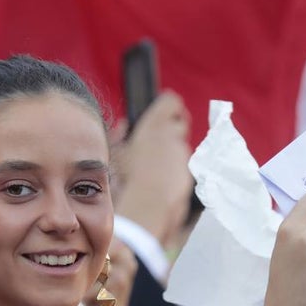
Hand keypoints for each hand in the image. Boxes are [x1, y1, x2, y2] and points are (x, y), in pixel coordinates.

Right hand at [113, 91, 193, 246]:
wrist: (149, 204)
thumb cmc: (127, 176)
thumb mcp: (116, 152)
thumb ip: (120, 134)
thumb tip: (125, 125)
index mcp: (155, 123)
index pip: (172, 102)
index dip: (170, 106)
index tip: (165, 111)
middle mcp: (173, 135)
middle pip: (180, 124)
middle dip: (172, 130)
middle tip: (157, 141)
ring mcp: (184, 155)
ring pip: (180, 148)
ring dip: (171, 154)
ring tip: (154, 168)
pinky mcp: (189, 172)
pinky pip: (182, 168)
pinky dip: (174, 171)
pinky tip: (160, 182)